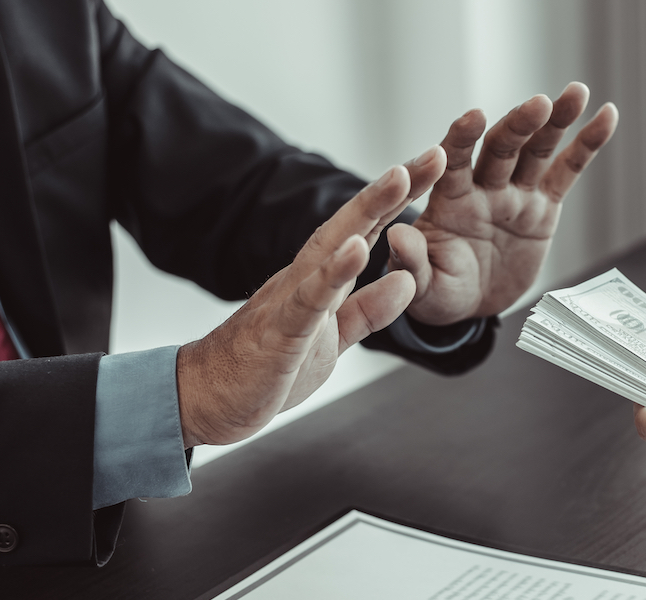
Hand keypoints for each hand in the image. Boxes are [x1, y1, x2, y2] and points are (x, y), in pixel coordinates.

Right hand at [176, 157, 445, 447]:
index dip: (402, 199)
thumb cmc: (270, 365)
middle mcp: (306, 278)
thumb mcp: (335, 339)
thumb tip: (405, 280)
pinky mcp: (280, 332)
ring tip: (398, 178)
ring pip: (331, 247)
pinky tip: (356, 249)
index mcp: (322, 279)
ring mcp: (290, 300)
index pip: (369, 230)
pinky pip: (309, 299)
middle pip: (355, 224)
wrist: (209, 398)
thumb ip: (368, 311)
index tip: (436, 164)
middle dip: (395, 189)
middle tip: (434, 154)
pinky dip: (332, 273)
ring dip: (367, 212)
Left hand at [387, 82, 618, 324]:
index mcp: (449, 202)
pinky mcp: (543, 207)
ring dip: (556, 121)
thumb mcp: (421, 286)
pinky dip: (586, 145)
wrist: (469, 305)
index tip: (473, 117)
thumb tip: (398, 236)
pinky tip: (606, 116)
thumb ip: (412, 262)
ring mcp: (514, 194)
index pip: (452, 163)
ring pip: (536, 151)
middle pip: (500, 149)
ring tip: (577, 92)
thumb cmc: (438, 292)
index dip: (461, 139)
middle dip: (519, 125)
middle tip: (539, 104)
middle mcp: (482, 188)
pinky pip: (566, 172)